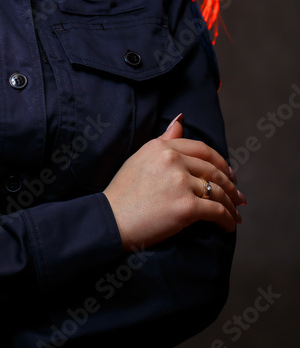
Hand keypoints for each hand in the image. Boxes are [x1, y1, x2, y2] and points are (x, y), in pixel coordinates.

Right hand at [103, 113, 245, 250]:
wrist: (110, 220)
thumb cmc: (122, 193)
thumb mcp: (139, 158)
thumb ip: (164, 140)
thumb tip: (180, 121)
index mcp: (162, 146)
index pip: (201, 149)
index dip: (220, 161)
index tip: (228, 173)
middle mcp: (172, 160)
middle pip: (214, 170)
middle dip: (230, 185)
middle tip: (237, 197)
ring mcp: (180, 182)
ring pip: (218, 190)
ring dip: (231, 204)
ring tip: (235, 213)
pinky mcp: (186, 207)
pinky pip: (217, 211)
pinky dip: (227, 220)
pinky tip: (229, 226)